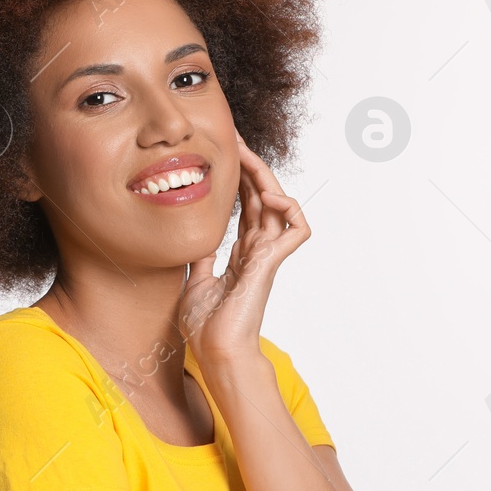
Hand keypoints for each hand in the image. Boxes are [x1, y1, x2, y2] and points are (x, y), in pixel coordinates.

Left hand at [177, 131, 309, 374]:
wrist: (214, 352)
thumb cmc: (206, 327)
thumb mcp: (194, 281)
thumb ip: (201, 258)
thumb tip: (194, 239)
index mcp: (241, 254)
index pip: (247, 206)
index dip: (239, 179)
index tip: (223, 155)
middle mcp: (258, 251)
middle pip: (262, 197)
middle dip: (250, 165)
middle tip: (234, 139)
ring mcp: (267, 257)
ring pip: (279, 205)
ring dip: (266, 176)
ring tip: (247, 154)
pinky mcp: (271, 264)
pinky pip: (297, 230)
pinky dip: (290, 208)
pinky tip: (270, 196)